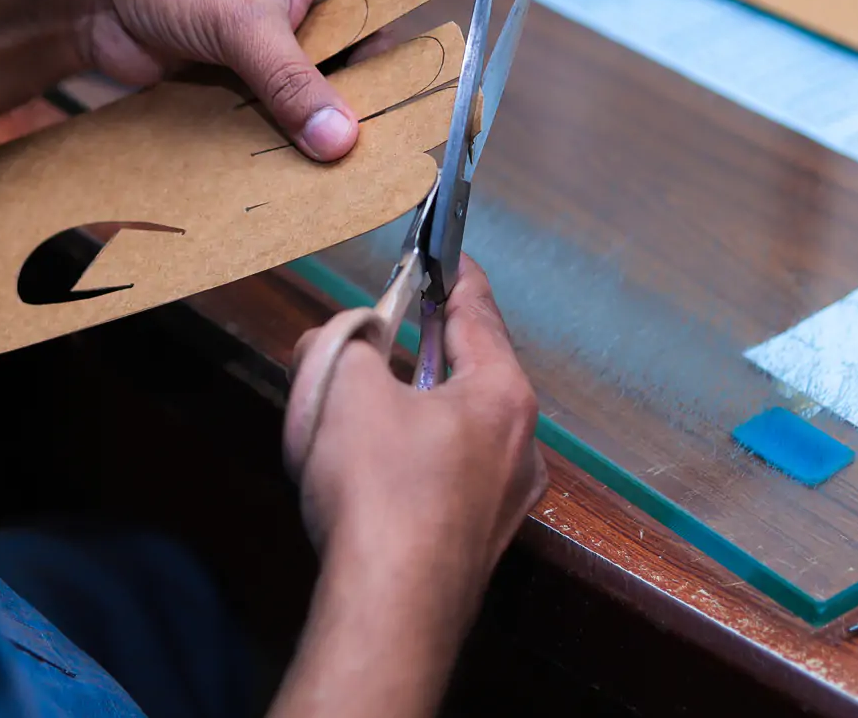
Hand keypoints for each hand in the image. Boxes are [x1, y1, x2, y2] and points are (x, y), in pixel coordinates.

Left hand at [66, 0, 377, 160]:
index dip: (381, 85)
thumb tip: (341, 139)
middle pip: (349, 72)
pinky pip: (270, 112)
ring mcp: (276, 39)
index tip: (380, 139)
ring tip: (318, 184)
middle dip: (341, 116)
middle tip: (349, 170)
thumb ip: (293, 83)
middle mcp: (313, 1)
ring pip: (308, 98)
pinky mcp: (242, 72)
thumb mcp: (244, 22)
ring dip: (305, 133)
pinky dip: (271, 138)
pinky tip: (278, 173)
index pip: (380, 33)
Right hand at [284, 256, 546, 624]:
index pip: (478, 311)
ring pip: (465, 425)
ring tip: (373, 397)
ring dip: (423, 401)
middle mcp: (522, 445)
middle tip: (395, 322)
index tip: (443, 250)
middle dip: (430, 343)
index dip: (454, 274)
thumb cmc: (377, 487)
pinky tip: (380, 464)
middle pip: (474, 369)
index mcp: (502, 394)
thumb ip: (341, 342)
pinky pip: (454, 472)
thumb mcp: (345, 387)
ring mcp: (507, 500)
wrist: (389, 606)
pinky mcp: (481, 540)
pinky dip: (421, 450)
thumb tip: (335, 339)